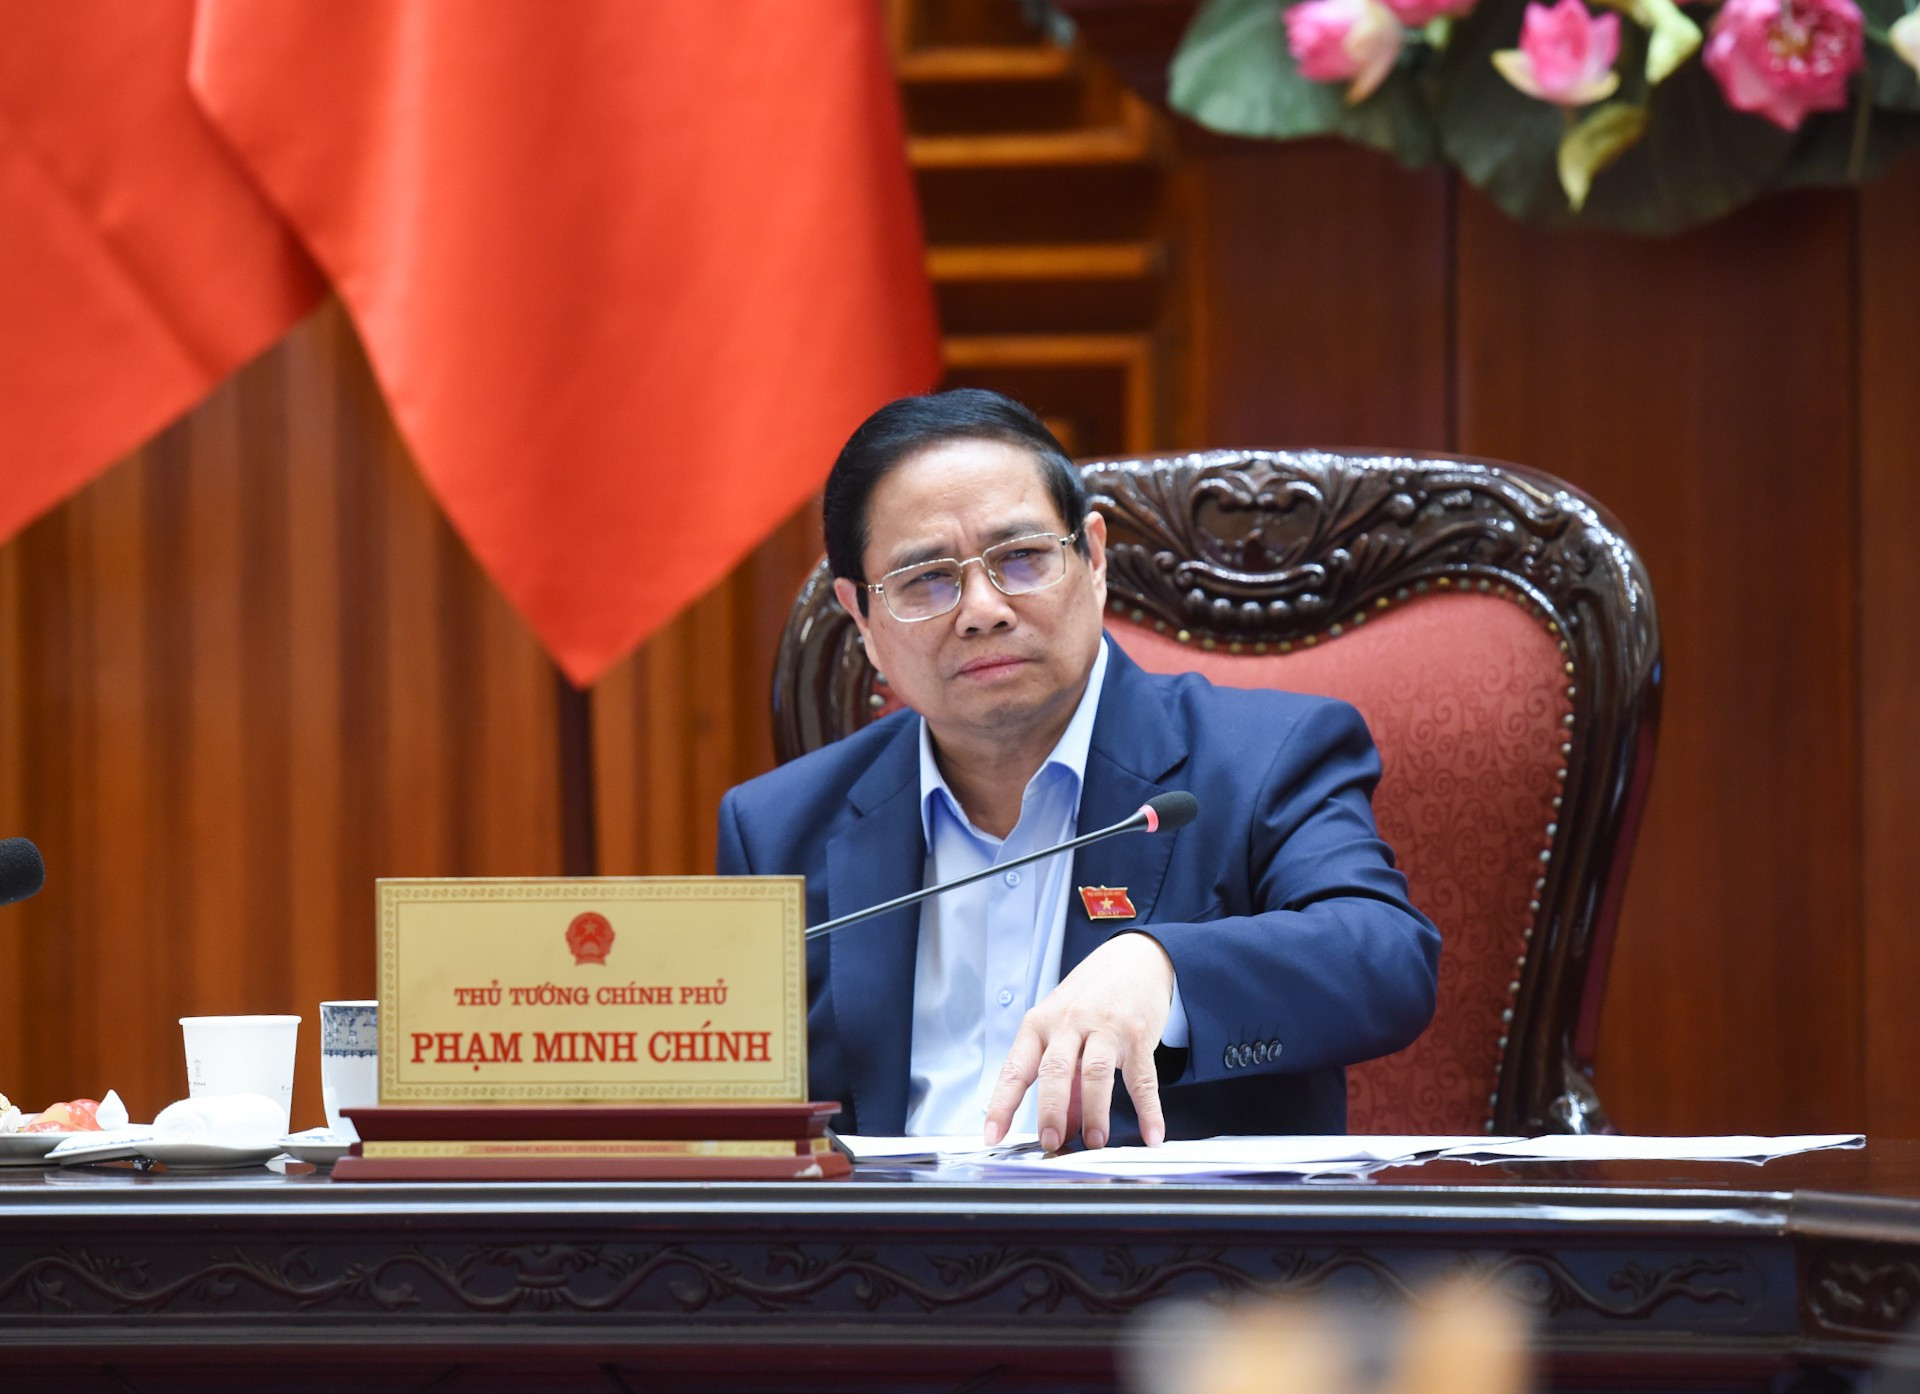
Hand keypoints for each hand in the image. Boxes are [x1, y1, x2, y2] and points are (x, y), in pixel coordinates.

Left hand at [982, 932, 1173, 1151]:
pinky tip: (1151, 1134)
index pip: (1015, 1068)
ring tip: (1094, 1141)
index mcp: (1040, 1023)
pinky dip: (1148, 1110)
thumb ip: (1062, 1075)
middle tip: (1050, 1142)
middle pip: (1054, 1070)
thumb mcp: (1064, 1027)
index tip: (993, 1136)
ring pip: (1094, 1073)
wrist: (1134, 957)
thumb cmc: (1091, 995)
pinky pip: (1142, 1078)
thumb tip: (1065, 1124)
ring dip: (1094, 1112)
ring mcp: (1105, 1027)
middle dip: (1051, 1110)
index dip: (1002, 1104)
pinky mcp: (1138, 1034)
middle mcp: (1068, 1023)